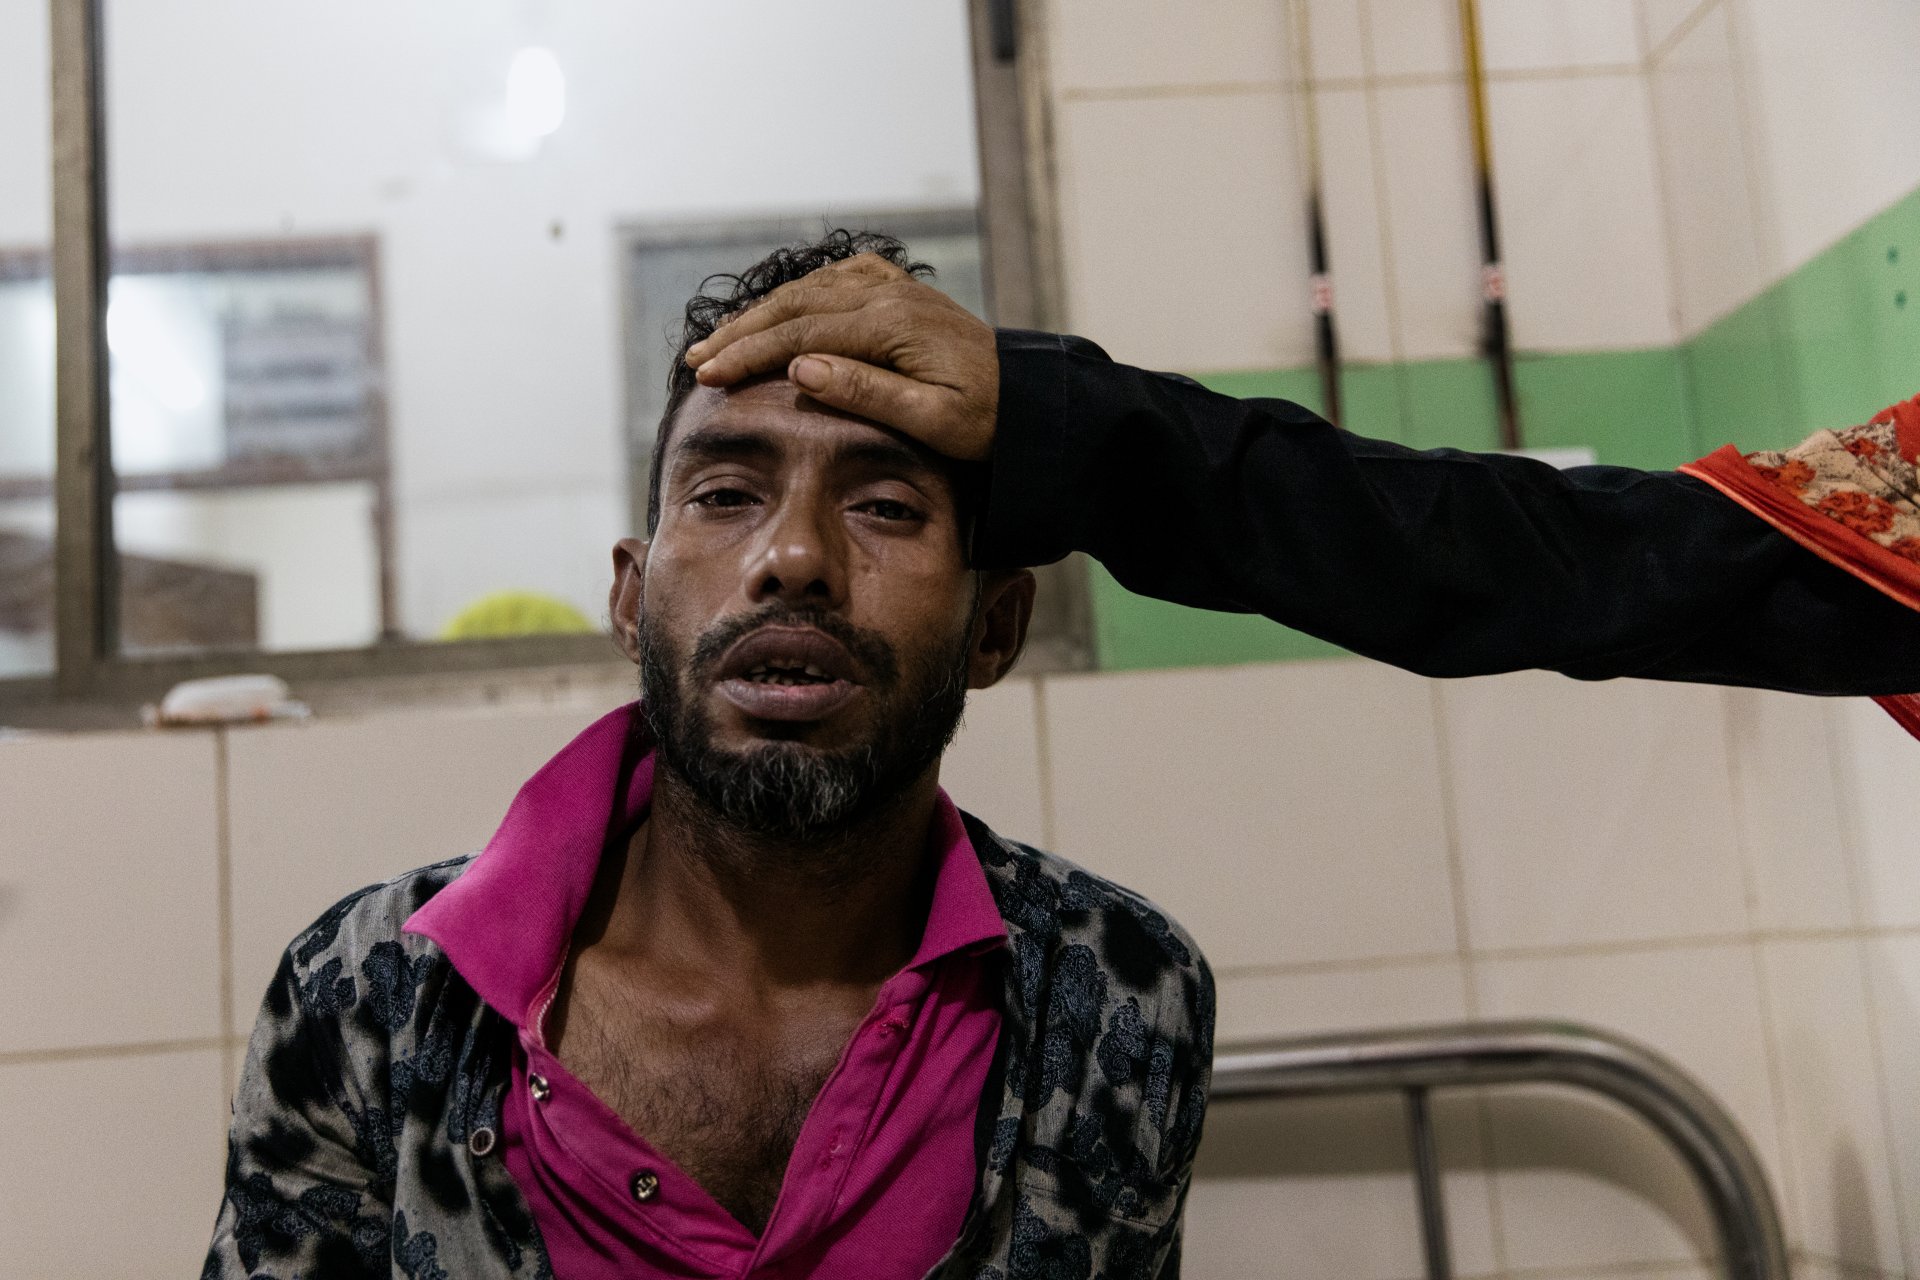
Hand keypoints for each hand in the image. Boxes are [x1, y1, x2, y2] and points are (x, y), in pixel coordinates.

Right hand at [684, 253, 998, 462]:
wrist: (1033, 400)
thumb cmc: (987, 420)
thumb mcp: (932, 419)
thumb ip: (866, 392)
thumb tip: (800, 367)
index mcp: (891, 326)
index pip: (801, 335)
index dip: (749, 354)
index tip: (708, 375)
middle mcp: (888, 296)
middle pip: (795, 306)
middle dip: (741, 332)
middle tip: (696, 360)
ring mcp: (895, 291)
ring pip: (810, 291)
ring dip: (762, 314)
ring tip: (721, 341)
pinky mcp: (901, 295)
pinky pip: (838, 281)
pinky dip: (800, 295)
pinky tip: (780, 311)